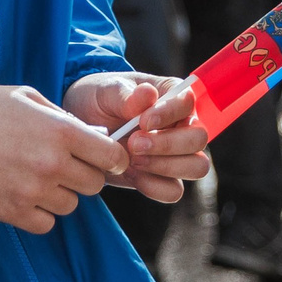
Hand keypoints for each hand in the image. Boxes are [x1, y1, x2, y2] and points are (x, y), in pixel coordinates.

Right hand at [0, 84, 130, 234]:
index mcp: (61, 131)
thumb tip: (88, 136)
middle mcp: (52, 164)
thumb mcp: (26, 98)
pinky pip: (45, 224)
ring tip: (37, 179)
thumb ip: (61, 117)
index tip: (106, 159)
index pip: (111, 156)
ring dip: (60, 195)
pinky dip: (39, 215)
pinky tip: (24, 197)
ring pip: (70, 206)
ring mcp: (32, 191)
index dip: (113, 158)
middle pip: (93, 185)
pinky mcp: (10, 213)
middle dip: (84, 175)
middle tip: (65, 166)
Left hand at [63, 73, 211, 201]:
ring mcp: (176, 154)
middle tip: (134, 144)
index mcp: (173, 96)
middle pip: (199, 138)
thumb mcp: (106, 91)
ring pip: (196, 166)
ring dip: (166, 166)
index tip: (143, 121)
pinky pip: (174, 190)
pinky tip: (132, 175)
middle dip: (167, 144)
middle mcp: (182, 125)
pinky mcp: (162, 177)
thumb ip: (126, 94)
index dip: (169, 114)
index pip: (188, 103)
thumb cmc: (100, 101)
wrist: (82, 126)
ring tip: (133, 160)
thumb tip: (147, 95)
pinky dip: (154, 186)